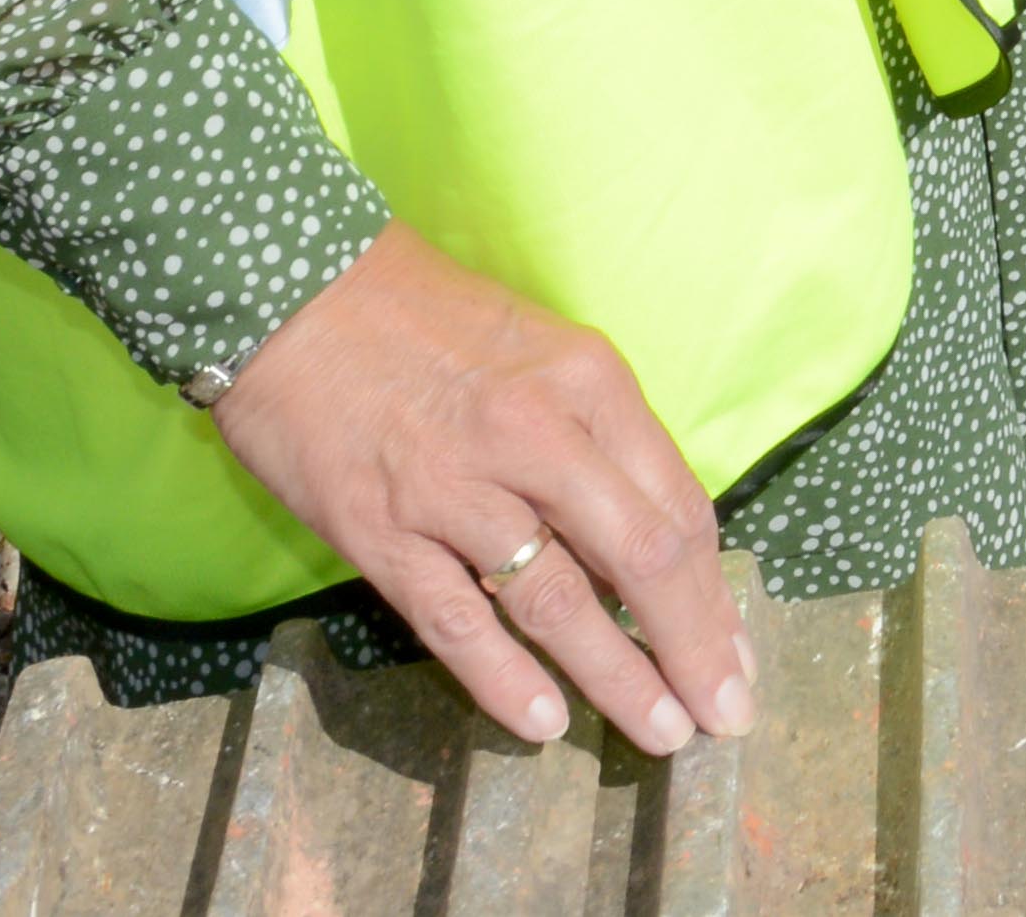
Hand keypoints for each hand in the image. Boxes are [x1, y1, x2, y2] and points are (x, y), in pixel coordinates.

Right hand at [206, 225, 750, 755]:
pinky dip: (502, 680)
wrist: (290, 293)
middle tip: (723, 716)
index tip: (735, 650)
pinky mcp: (381, 531)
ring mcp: (455, 488)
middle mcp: (535, 434)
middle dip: (693, 648)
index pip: (677, 505)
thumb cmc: (425, 316)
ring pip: (558, 602)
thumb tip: (646, 539)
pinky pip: (456, 621)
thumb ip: (596, 436)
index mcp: (589, 382)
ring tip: (659, 732)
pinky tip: (543, 723)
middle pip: (641, 558)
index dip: (713, 591)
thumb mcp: (542, 347)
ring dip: (616, 677)